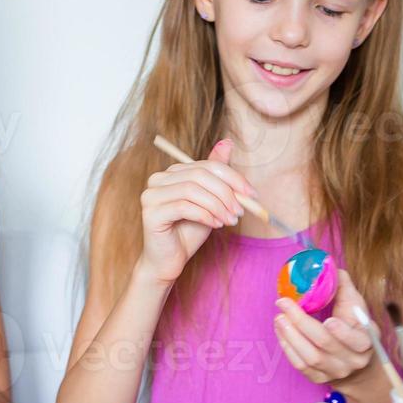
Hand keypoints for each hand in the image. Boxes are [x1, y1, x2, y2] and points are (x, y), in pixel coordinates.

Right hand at [136, 139, 252, 285]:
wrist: (170, 260)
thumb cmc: (189, 231)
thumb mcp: (210, 201)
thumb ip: (217, 176)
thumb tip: (227, 142)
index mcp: (173, 173)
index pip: (207, 166)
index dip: (233, 178)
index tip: (252, 194)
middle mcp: (158, 179)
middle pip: (199, 175)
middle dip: (226, 192)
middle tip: (241, 210)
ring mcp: (151, 195)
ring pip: (192, 190)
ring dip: (217, 205)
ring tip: (229, 220)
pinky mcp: (150, 213)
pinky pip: (184, 207)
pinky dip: (205, 215)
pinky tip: (215, 225)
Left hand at [273, 269, 372, 382]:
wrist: (356, 363)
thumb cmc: (354, 328)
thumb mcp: (356, 308)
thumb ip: (345, 289)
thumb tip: (331, 267)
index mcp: (366, 342)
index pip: (357, 340)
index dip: (343, 332)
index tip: (328, 320)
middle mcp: (352, 360)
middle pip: (325, 345)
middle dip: (302, 323)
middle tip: (284, 304)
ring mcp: (335, 372)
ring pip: (310, 357)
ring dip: (291, 335)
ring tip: (279, 317)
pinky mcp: (319, 378)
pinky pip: (300, 365)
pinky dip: (287, 347)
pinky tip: (281, 330)